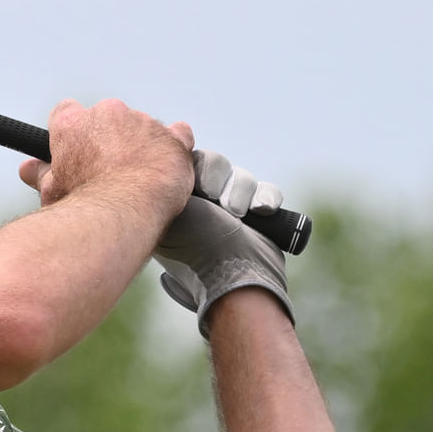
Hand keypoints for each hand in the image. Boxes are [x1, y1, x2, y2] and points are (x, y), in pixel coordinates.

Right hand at [18, 99, 194, 221]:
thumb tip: (27, 168)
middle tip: (108, 169)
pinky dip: (173, 147)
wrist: (122, 216)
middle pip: (106, 118)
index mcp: (72, 124)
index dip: (73, 132)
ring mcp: (142, 122)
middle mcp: (106, 114)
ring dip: (139, 145)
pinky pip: (177, 134)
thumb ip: (41, 174)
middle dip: (109, 138)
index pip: (66, 112)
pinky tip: (166, 165)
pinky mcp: (171, 138)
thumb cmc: (82, 206)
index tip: (78, 150)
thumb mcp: (52, 191)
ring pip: (141, 126)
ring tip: (137, 178)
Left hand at [155, 150, 292, 336]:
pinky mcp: (257, 216)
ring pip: (240, 176)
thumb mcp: (173, 210)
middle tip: (218, 202)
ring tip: (238, 214)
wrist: (234, 276)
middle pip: (214, 164)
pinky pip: (265, 191)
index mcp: (176, 200)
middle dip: (218, 179)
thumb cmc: (197, 248)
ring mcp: (230, 210)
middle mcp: (201, 203)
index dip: (196, 167)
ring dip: (240, 191)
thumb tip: (170, 155)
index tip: (200, 189)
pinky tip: (261, 210)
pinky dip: (265, 198)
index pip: (186, 162)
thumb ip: (167, 182)